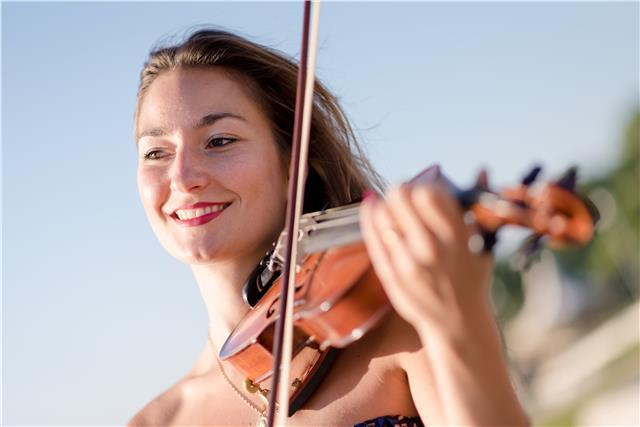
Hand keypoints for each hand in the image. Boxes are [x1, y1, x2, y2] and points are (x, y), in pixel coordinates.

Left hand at [359, 184, 493, 336]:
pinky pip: (372, 237)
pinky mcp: (391, 275)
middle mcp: (431, 247)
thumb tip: (481, 168)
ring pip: (382, 214)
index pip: (427, 192)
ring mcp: (408, 262)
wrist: (458, 322)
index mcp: (457, 235)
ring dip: (385, 204)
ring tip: (391, 208)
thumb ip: (478, 205)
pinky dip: (369, 217)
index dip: (424, 185)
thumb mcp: (483, 242)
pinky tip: (371, 207)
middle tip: (403, 195)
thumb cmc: (472, 276)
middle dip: (401, 191)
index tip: (425, 190)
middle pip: (400, 196)